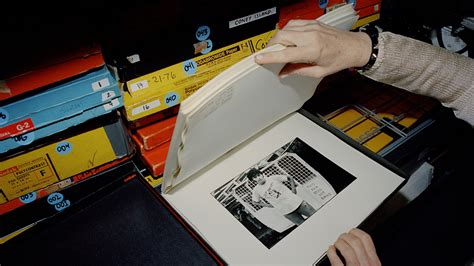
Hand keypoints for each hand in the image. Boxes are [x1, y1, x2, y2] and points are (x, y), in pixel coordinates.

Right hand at [254, 20, 371, 77]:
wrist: (354, 46)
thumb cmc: (339, 59)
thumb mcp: (319, 71)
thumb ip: (299, 71)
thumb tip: (284, 73)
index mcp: (313, 50)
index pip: (285, 53)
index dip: (270, 56)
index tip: (259, 58)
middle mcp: (311, 36)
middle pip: (281, 36)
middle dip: (272, 45)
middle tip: (270, 54)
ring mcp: (311, 27)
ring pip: (285, 28)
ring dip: (279, 38)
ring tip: (280, 47)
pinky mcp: (312, 22)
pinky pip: (293, 24)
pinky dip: (287, 31)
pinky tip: (289, 39)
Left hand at [327, 228, 380, 265]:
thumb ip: (369, 257)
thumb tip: (360, 243)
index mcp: (374, 262)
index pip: (367, 239)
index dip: (357, 232)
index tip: (352, 231)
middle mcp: (366, 265)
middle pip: (356, 242)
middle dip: (346, 236)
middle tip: (342, 237)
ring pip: (346, 249)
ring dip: (339, 243)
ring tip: (336, 243)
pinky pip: (336, 260)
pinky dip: (331, 252)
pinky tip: (330, 250)